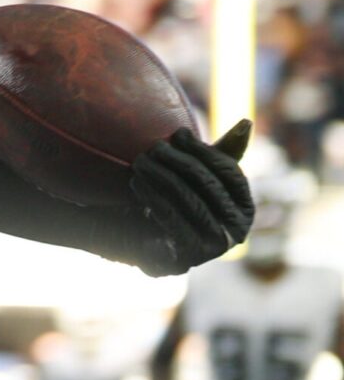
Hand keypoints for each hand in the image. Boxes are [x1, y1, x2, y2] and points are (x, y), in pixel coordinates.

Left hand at [111, 121, 254, 276]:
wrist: (132, 234)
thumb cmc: (170, 199)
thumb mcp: (198, 174)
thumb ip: (222, 152)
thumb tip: (247, 121)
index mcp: (245, 209)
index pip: (230, 172)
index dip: (204, 151)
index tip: (178, 133)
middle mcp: (236, 232)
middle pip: (208, 186)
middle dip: (179, 162)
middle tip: (153, 146)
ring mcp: (213, 248)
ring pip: (188, 200)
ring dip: (162, 177)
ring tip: (140, 161)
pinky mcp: (186, 258)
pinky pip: (170, 219)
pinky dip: (153, 198)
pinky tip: (136, 182)